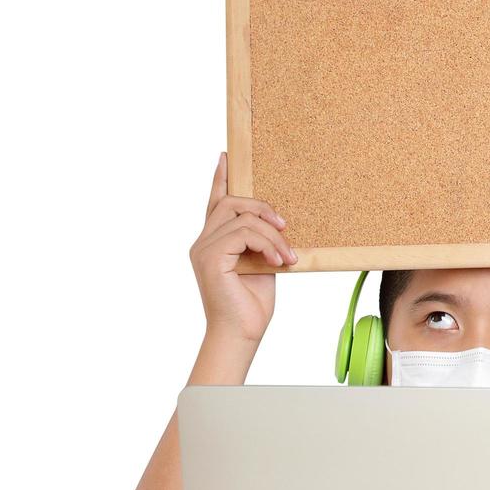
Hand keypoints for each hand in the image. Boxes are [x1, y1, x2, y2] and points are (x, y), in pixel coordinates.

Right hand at [190, 152, 296, 343]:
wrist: (242, 333)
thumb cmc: (251, 304)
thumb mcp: (262, 264)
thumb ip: (261, 241)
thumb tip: (278, 223)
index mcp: (214, 241)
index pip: (216, 202)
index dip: (220, 178)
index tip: (225, 156)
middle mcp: (203, 241)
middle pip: (232, 202)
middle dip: (263, 208)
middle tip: (285, 227)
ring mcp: (203, 248)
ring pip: (243, 217)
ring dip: (273, 233)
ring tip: (286, 255)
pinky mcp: (210, 256)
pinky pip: (244, 233)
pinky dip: (267, 243)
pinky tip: (278, 260)